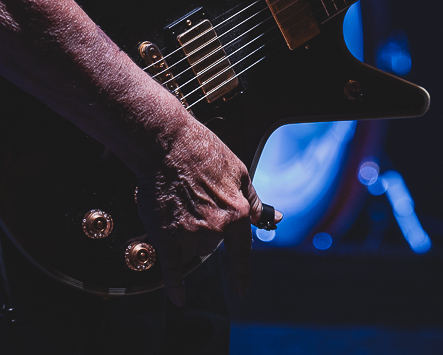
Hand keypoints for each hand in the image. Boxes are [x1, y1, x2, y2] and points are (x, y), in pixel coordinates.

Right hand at [133, 116, 275, 304]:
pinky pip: (172, 269)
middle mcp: (216, 228)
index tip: (241, 290)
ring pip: (191, 249)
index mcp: (238, 213)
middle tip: (193, 202)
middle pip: (211, 245)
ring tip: (177, 207)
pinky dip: (175, 286)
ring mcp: (190, 234)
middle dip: (204, 230)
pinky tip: (179, 298)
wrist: (167, 144)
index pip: (242, 251)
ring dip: (186, 237)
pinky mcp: (166, 236)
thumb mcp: (240, 172)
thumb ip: (255, 201)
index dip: (241, 273)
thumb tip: (276, 218)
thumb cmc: (204, 152)